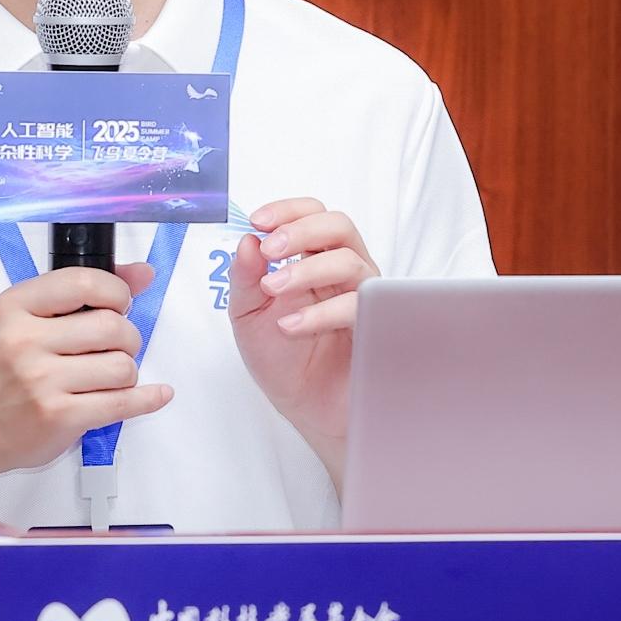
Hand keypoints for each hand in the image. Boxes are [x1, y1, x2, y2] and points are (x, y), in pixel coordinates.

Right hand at [0, 262, 171, 491]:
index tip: (120, 303)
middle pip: (113, 327)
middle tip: (116, 347)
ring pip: (122, 366)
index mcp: (16, 306)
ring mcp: (41, 380)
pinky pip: (122, 402)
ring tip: (107, 376)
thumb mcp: (31, 320)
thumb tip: (144, 273)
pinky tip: (155, 394)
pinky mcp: (58, 416)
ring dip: (127, 372)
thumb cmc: (8, 371)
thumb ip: (86, 292)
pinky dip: (147, 398)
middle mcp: (25, 340)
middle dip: (128, 338)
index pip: (85, 282)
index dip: (116, 292)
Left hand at [227, 197, 376, 480]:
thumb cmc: (285, 361)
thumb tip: (247, 240)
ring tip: (273, 290)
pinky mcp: (376, 327)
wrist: (308, 410)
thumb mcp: (249, 317)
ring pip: (351, 261)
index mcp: (315, 261)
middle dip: (302, 230)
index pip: (311, 216)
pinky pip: (359, 307)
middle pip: (339, 226)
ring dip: (308, 269)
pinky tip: (291, 325)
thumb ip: (245, 279)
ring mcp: (364, 298)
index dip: (288, 211)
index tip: (258, 221)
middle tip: (271, 249)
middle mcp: (344, 272)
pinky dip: (322, 312)